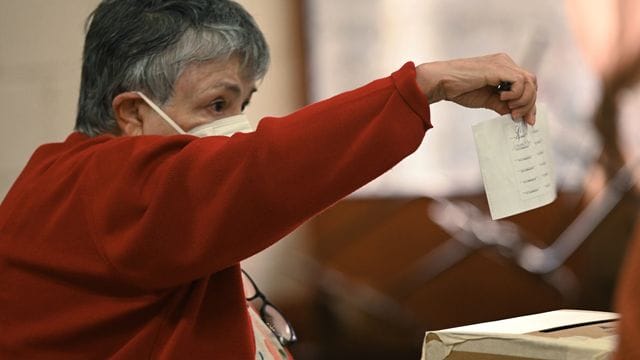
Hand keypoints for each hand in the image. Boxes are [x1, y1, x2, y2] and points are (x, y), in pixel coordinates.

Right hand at [415, 53, 536, 124]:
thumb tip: (516, 116)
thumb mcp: (487, 100)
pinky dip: (515, 94)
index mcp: (503, 69)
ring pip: (529, 82)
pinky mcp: (499, 68)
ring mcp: (503, 64)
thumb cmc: (459, 89)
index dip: (529, 102)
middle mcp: (505, 63)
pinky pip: (519, 81)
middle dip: (530, 103)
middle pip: (532, 82)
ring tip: (510, 109)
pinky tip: (502, 98)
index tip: (527, 119)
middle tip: (520, 118)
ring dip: (523, 100)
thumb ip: (502, 105)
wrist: (443, 82)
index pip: (526, 84)